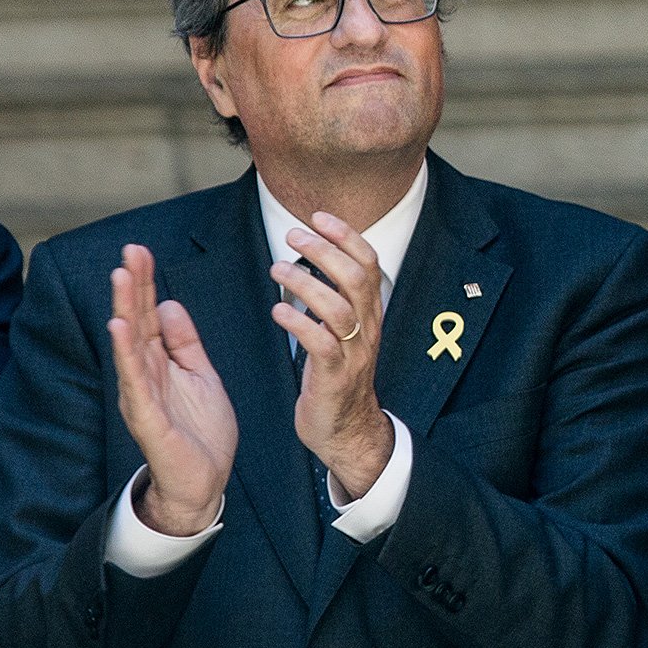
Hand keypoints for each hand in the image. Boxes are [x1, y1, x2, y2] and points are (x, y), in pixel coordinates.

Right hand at [109, 243, 237, 536]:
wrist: (204, 483)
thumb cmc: (199, 431)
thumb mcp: (199, 375)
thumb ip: (184, 342)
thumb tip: (168, 304)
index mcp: (158, 364)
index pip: (148, 315)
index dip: (145, 284)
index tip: (141, 251)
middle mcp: (144, 376)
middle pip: (136, 323)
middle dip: (133, 287)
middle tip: (130, 250)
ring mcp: (143, 396)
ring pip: (130, 347)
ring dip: (125, 310)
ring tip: (121, 277)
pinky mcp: (148, 419)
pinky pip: (136, 383)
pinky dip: (127, 355)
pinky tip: (121, 329)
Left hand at [272, 213, 392, 494]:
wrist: (347, 430)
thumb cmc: (337, 376)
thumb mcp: (343, 332)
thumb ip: (333, 298)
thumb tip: (309, 260)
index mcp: (370, 314)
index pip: (368, 264)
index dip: (346, 236)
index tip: (318, 217)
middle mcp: (367, 329)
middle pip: (355, 278)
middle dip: (324, 250)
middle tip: (292, 235)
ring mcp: (354, 353)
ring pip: (338, 306)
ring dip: (305, 282)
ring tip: (277, 269)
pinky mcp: (335, 376)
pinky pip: (321, 342)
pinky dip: (298, 321)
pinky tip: (278, 311)